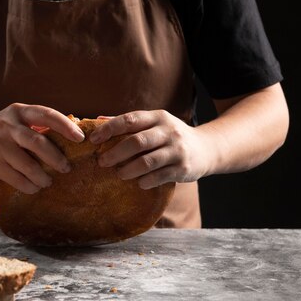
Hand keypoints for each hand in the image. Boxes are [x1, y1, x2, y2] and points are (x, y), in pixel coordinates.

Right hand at [0, 103, 84, 193]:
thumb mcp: (14, 122)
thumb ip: (37, 126)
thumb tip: (73, 135)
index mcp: (18, 111)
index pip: (46, 114)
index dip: (65, 126)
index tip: (80, 138)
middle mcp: (7, 125)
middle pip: (38, 142)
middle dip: (56, 158)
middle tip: (67, 167)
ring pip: (29, 165)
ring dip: (43, 177)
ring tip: (48, 181)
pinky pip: (17, 179)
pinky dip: (30, 186)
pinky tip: (34, 187)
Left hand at [89, 110, 213, 188]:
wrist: (207, 148)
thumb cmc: (171, 136)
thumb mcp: (155, 123)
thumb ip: (129, 123)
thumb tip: (98, 121)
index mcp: (158, 117)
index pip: (130, 120)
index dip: (109, 129)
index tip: (93, 139)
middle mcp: (169, 131)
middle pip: (137, 141)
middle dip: (115, 153)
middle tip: (102, 162)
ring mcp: (177, 150)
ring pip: (147, 161)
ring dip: (128, 169)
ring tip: (119, 174)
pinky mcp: (182, 168)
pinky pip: (159, 177)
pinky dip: (145, 181)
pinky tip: (138, 183)